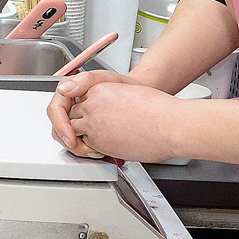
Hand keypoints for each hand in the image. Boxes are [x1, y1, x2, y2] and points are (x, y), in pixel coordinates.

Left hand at [51, 73, 184, 163]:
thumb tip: (101, 114)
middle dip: (73, 124)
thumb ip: (109, 101)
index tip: (85, 118)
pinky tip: (98, 150)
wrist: (169, 123)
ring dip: (76, 138)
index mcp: (99, 87)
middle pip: (70, 115)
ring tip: (89, 143)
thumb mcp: (128, 93)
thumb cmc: (157, 109)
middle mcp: (92, 103)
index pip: (77, 99)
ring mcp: (93, 122)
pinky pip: (81, 146)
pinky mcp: (97, 140)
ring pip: (71, 131)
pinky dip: (86, 149)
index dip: (80, 110)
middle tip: (82, 133)